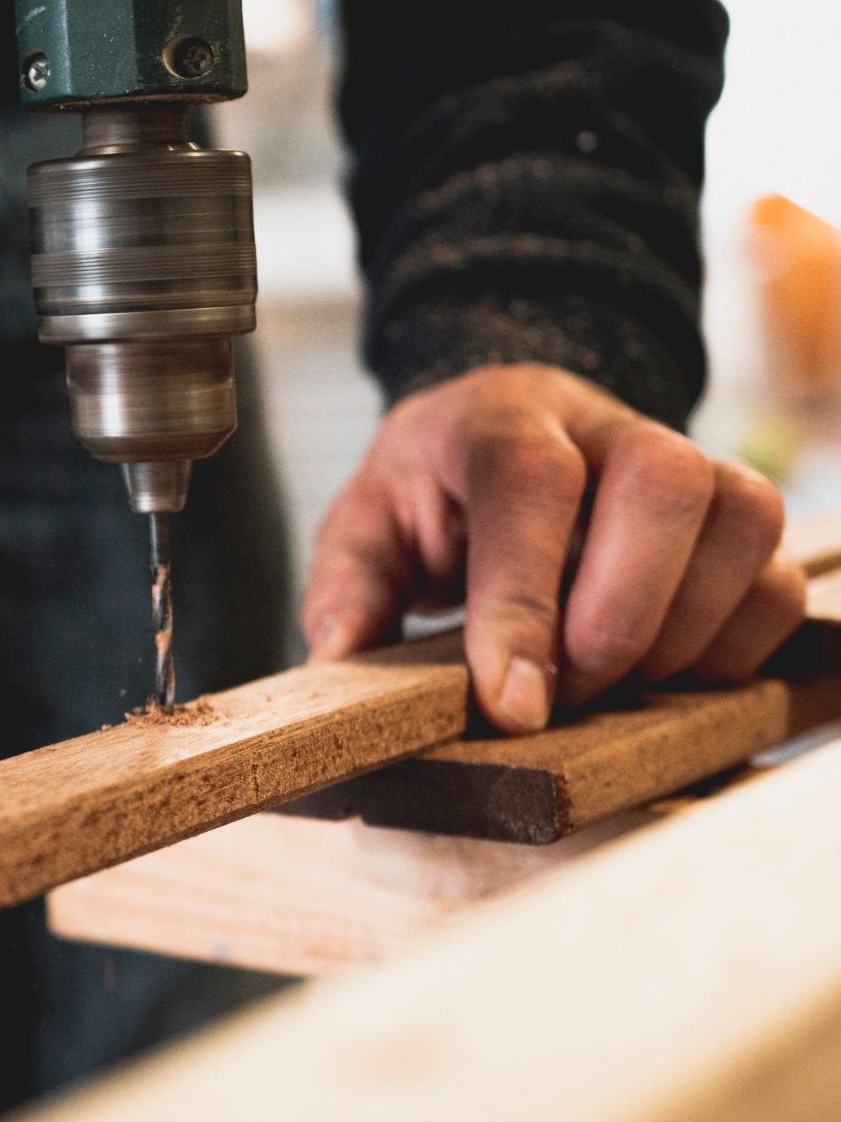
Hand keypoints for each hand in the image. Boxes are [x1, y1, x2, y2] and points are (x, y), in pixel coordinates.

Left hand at [300, 365, 806, 732]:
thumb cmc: (434, 491)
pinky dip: (734, 645)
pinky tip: (666, 669)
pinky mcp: (733, 518)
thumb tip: (344, 657)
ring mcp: (684, 461)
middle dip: (621, 614)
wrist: (503, 432)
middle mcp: (603, 426)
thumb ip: (348, 586)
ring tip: (611, 679)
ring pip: (741, 519)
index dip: (523, 599)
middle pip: (662, 481)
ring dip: (684, 632)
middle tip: (568, 690)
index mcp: (499, 417)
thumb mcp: (367, 524)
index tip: (514, 704)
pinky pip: (778, 577)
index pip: (527, 482)